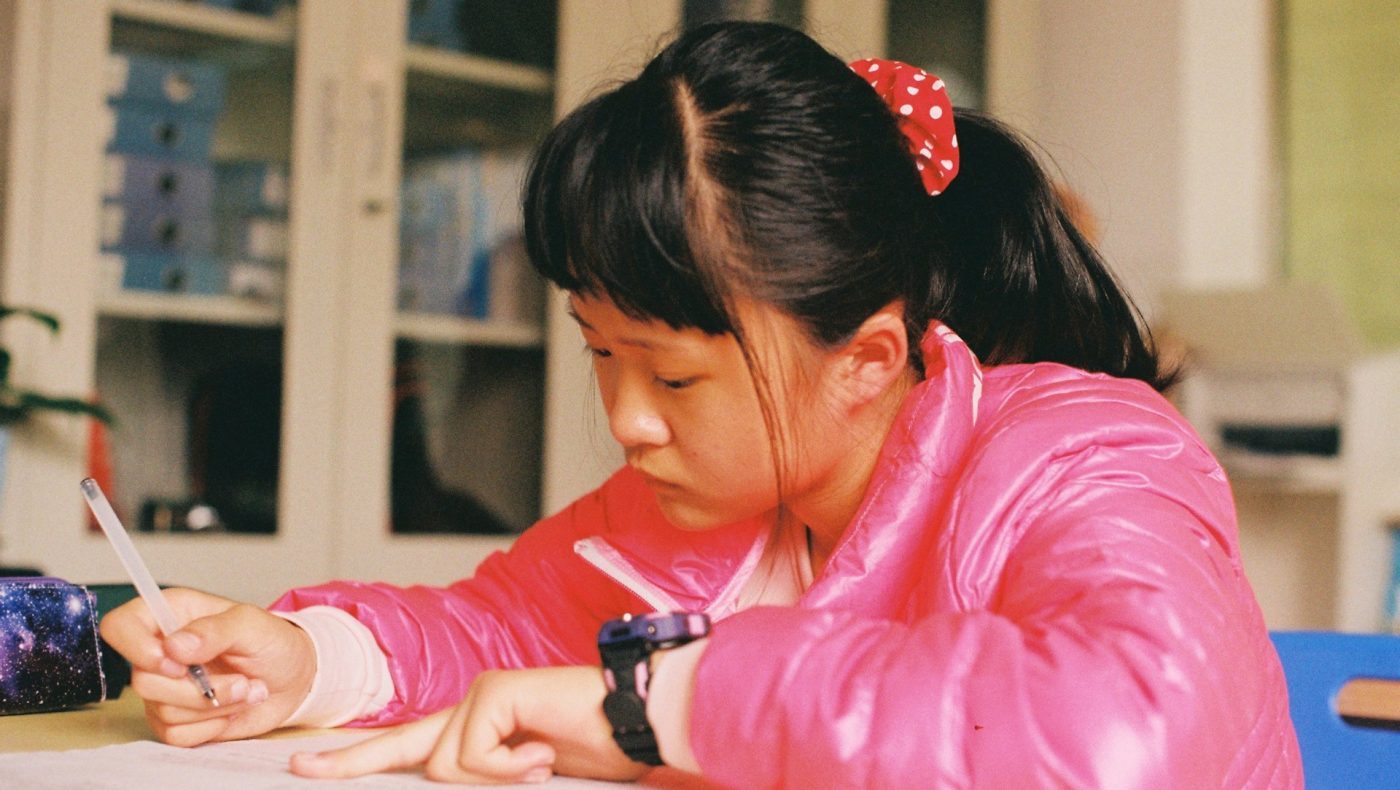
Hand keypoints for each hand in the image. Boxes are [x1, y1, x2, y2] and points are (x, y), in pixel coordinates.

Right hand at [99, 588, 315, 745]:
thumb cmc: (274, 643)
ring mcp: (166, 688)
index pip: (120, 626)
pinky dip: (212, 725)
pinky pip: (177, 734)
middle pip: (142, 680)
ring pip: (162, 710)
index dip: (136, 648)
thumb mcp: (254, 625)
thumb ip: (216, 629)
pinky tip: (234, 708)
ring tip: (247, 689)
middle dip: (197, 688)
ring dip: (215, 706)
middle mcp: (162, 652)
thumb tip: (175, 646)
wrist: (295, 679)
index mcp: (172, 615)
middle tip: (241, 680)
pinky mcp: (177, 719)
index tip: (175, 662)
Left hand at [289, 666, 647, 783]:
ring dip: (494, 778)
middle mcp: (472, 707)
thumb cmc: (594, 750)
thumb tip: (444, 778)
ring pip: (444, 764)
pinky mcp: (494, 692)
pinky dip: (507, 769)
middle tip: (301, 767)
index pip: (413, 747)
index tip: (316, 765)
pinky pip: (471, 754)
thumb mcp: (526, 776)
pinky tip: (543, 757)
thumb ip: (486, 776)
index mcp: (478, 729)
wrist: (634, 719)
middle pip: (401, 743)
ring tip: (542, 766)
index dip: (364, 758)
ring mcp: (482, 695)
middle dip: (349, 759)